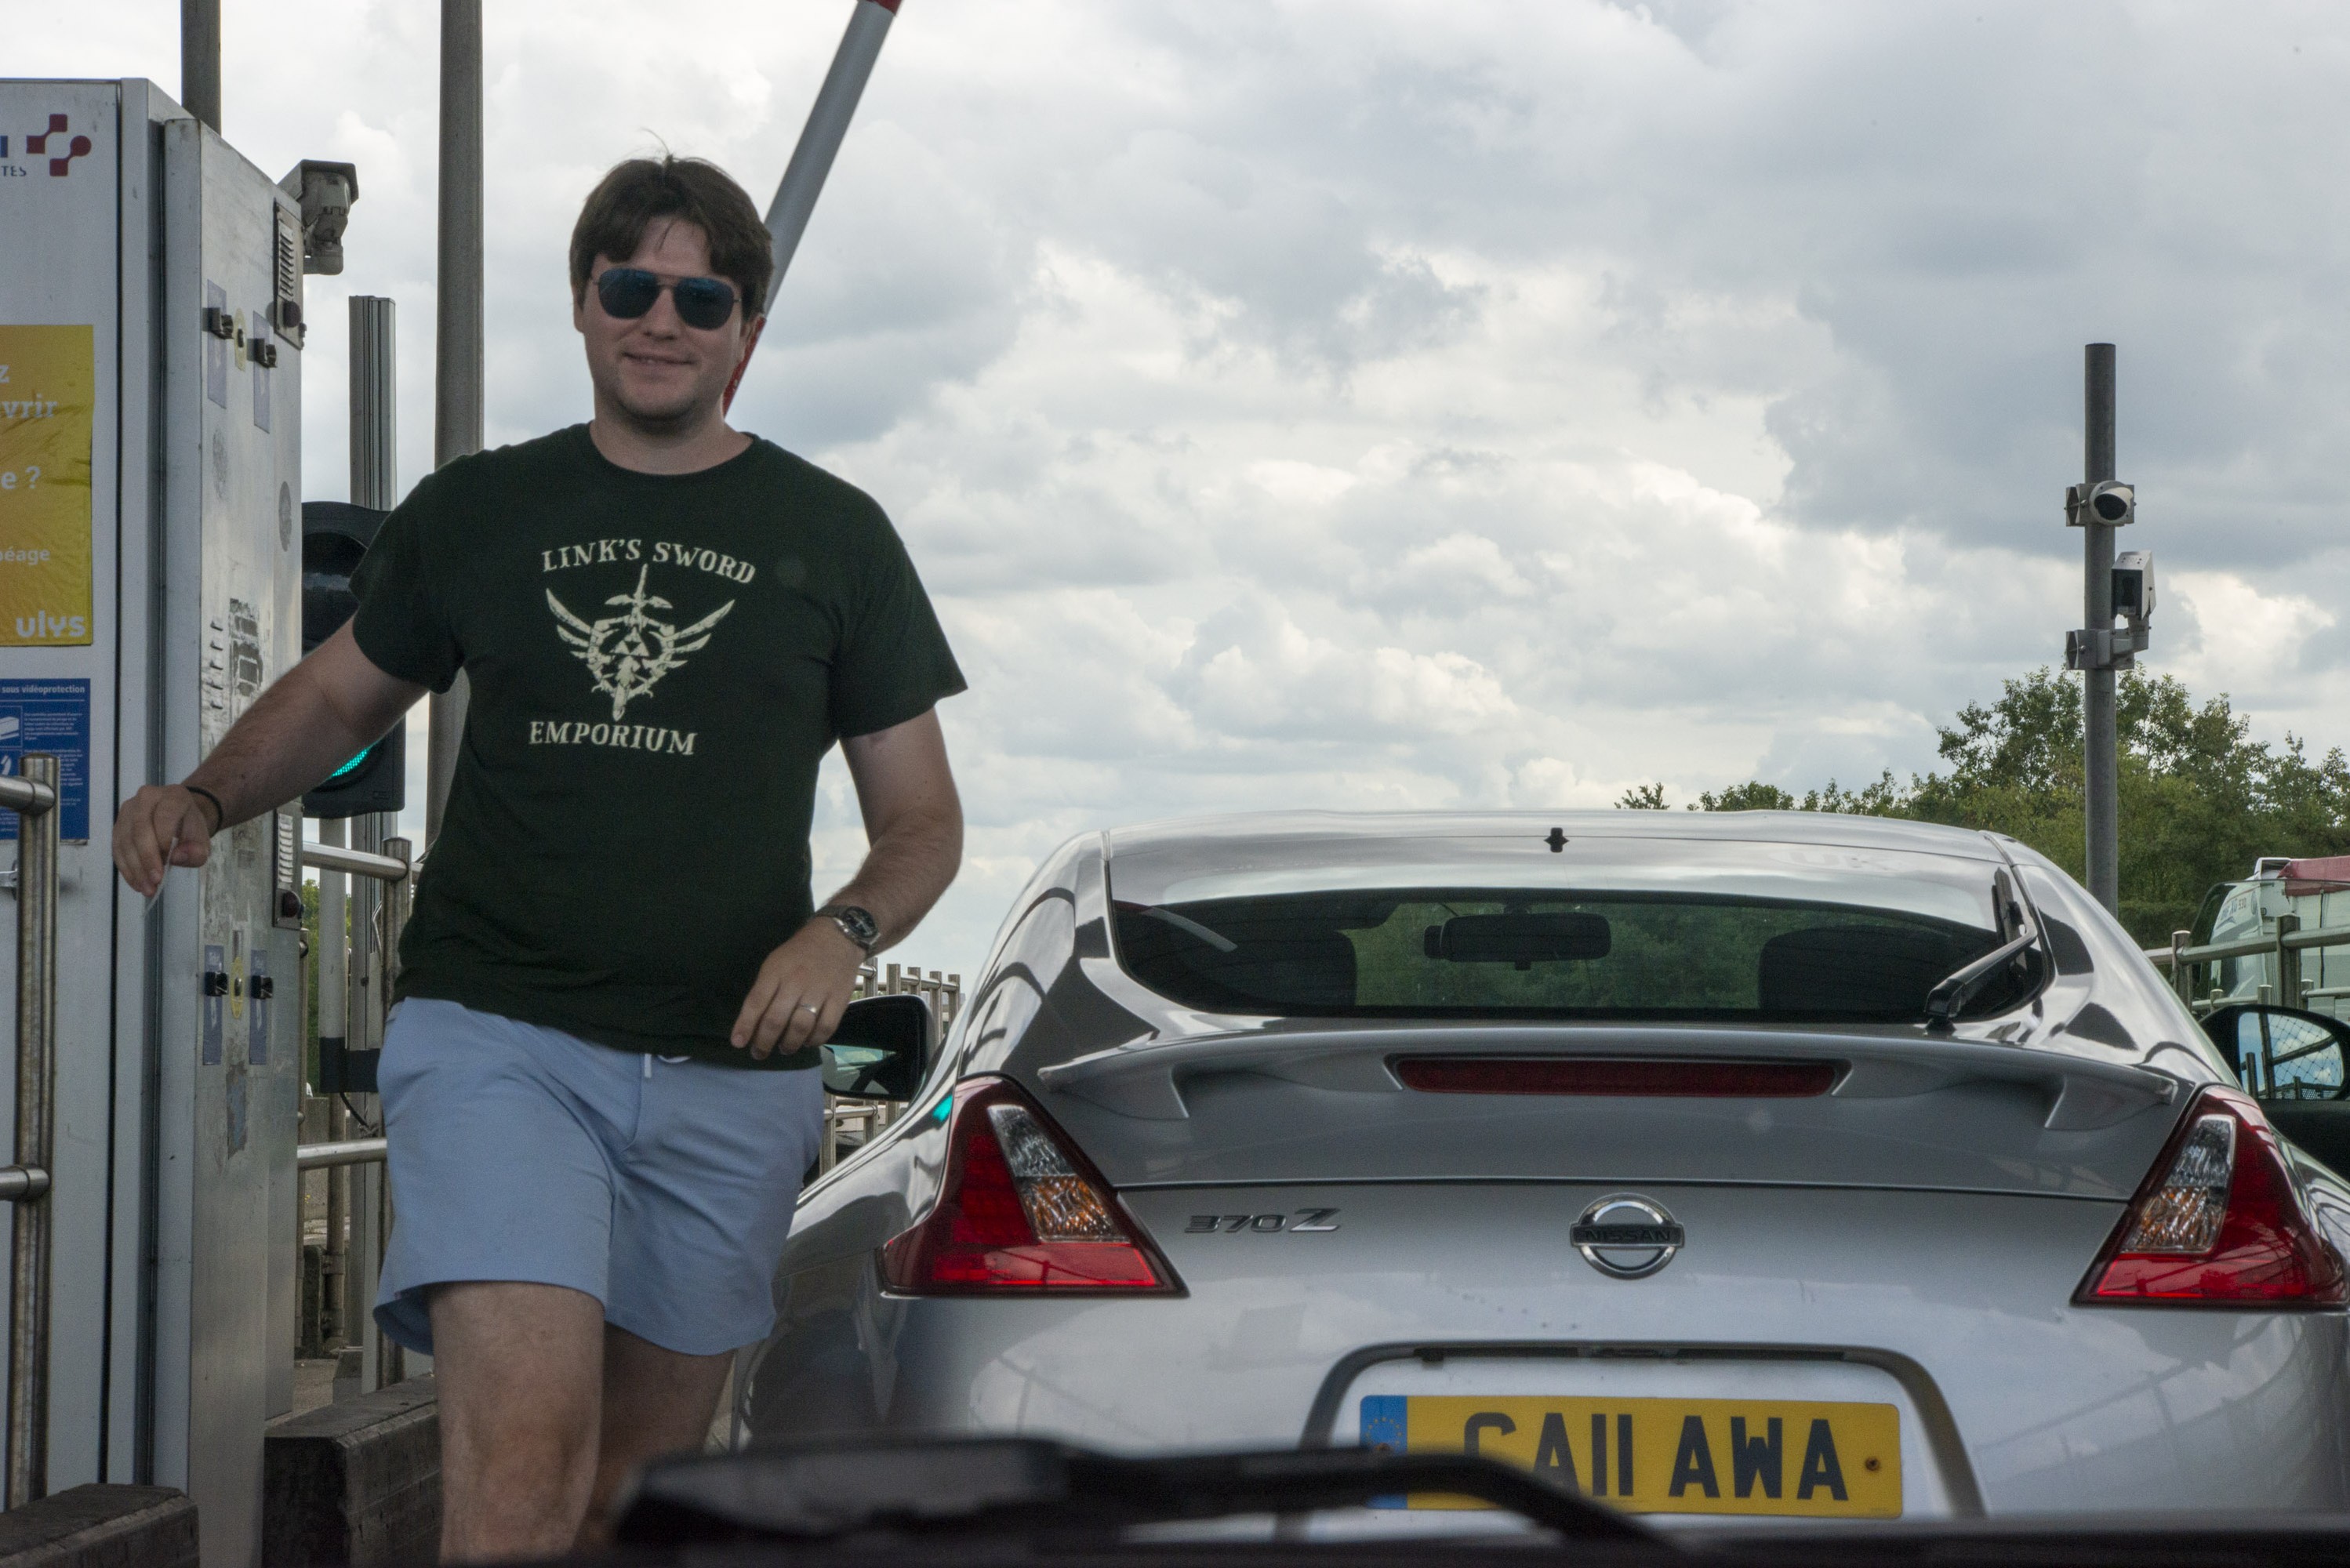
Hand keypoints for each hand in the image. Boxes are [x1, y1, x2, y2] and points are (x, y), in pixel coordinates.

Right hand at [112, 784, 218, 897]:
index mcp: (174, 796)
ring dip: (134, 867)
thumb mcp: (202, 842)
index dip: (163, 842)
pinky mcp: (118, 824)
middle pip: (140, 828)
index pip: (164, 816)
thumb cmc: (190, 830)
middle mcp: (147, 797)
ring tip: (146, 888)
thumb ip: (196, 851)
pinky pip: (117, 847)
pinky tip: (136, 882)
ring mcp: (129, 809)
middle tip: (154, 882)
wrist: (179, 819)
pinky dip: (126, 867)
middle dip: (146, 858)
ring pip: (125, 839)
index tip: (166, 865)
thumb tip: (176, 857)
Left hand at [731, 919, 865, 1060]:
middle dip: (763, 1042)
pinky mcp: (839, 999)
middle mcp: (796, 982)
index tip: (738, 1043)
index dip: (745, 1026)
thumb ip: (764, 990)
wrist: (837, 937)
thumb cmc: (799, 953)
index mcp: (775, 971)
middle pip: (776, 1019)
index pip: (756, 1002)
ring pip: (800, 1027)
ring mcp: (819, 991)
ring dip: (788, 1044)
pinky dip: (814, 1041)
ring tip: (783, 1048)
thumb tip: (753, 1022)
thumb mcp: (774, 963)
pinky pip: (825, 1027)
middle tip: (759, 1053)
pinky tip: (807, 1042)